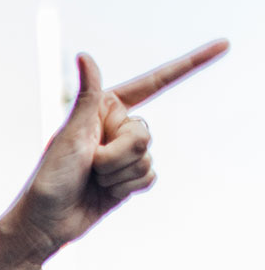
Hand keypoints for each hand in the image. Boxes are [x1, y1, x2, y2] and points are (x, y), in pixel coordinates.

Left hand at [0, 40, 228, 269]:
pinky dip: (127, 187)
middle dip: (117, 155)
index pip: (153, 83)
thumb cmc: (51, 178)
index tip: (223, 46)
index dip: (190, 65)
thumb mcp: (71, 135)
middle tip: (90, 165)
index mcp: (103, 108)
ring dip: (118, 174)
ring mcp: (124, 153)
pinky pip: (149, 176)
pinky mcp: (129, 177)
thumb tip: (85, 55)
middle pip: (145, 133)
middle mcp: (116, 127)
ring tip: (92, 179)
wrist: (47, 223)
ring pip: (147, 157)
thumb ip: (88, 96)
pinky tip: (105, 192)